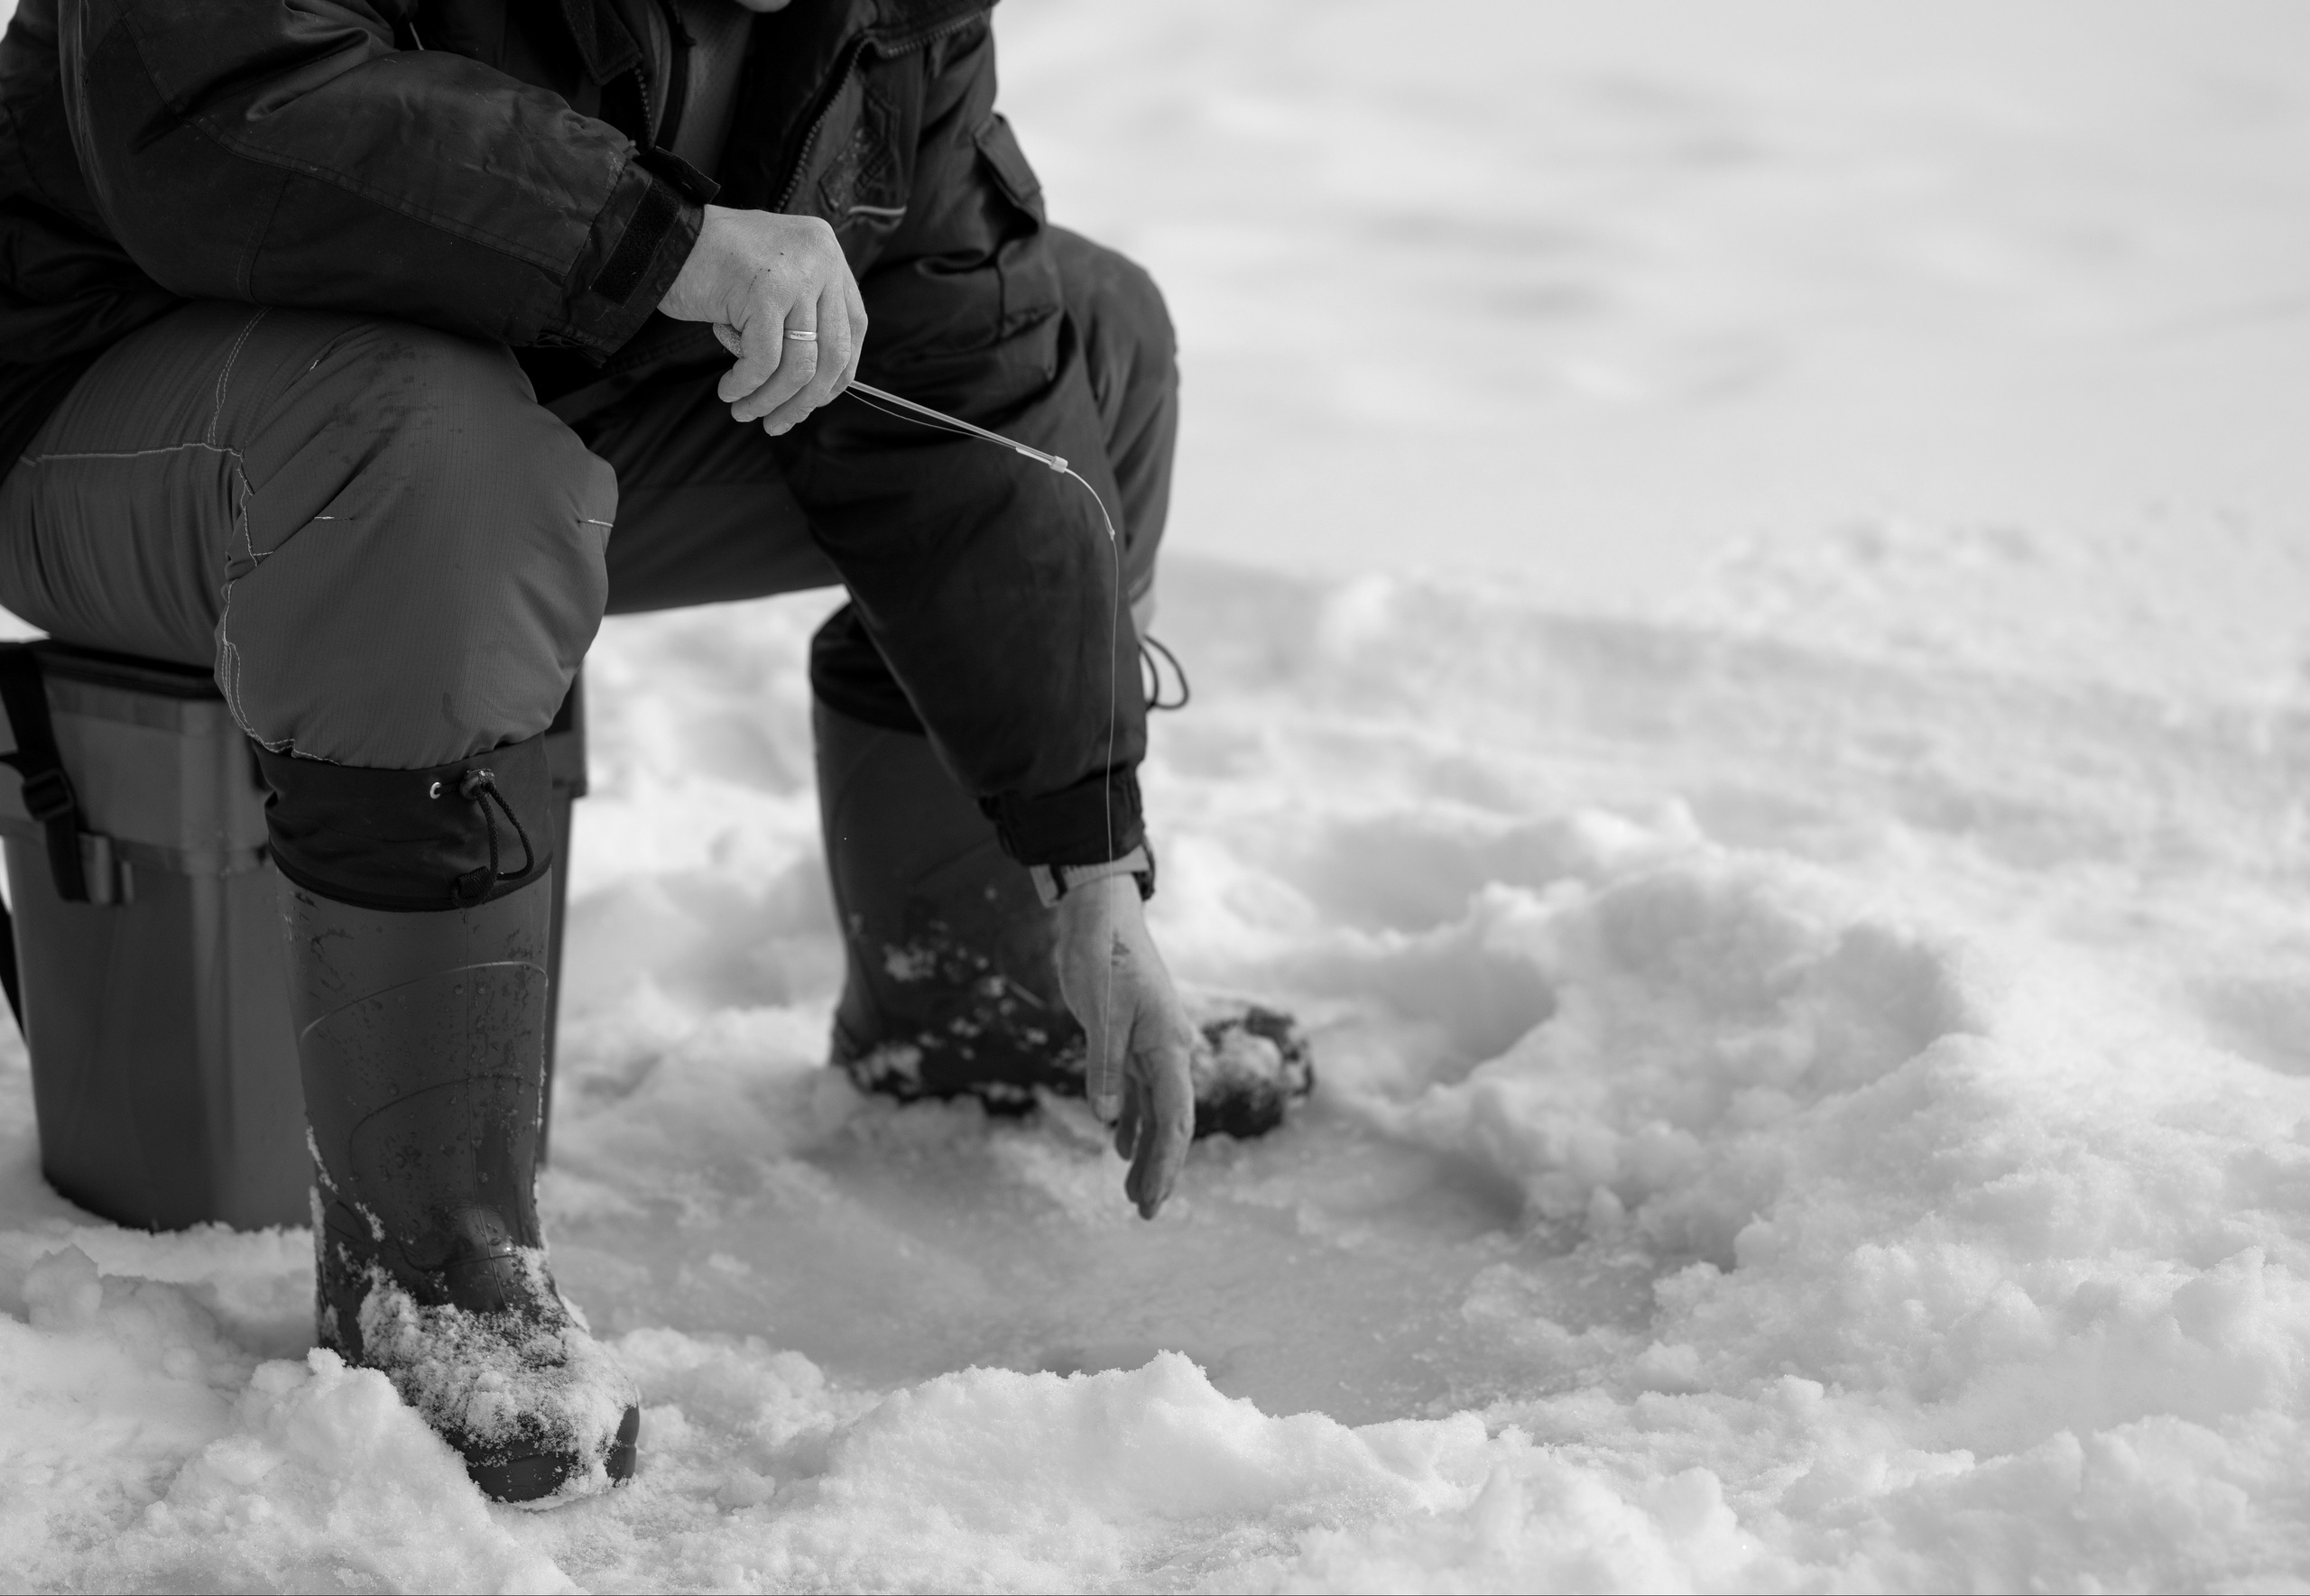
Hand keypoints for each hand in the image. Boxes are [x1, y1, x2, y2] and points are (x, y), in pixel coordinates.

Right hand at [658, 203, 865, 435]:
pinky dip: (747, 384)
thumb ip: (800, 314)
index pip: (854, 326)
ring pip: (800, 365)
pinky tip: (730, 391)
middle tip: (778, 424)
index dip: (840, 372)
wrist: (657, 236)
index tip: (815, 400)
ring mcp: (796, 275)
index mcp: (826, 252)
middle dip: (805, 400)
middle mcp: (821, 259)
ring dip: (772, 400)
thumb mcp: (771, 280)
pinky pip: (764, 360)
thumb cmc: (709, 264)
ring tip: (745, 413)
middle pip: (833, 353)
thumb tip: (819, 387)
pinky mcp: (765, 291)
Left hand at [1053, 875, 1195, 1218]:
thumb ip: (1103, 1065)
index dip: (1166, 1163)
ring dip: (1146, 1153)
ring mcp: (1151, 1046)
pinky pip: (1137, 1092)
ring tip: (1132, 1196)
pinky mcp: (1130, 1040)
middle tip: (1144, 1213)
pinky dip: (1131, 1123)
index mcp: (1169, 1046)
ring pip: (1155, 1112)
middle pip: (1171, 1123)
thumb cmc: (1104, 954)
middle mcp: (1168, 1051)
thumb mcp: (1100, 1010)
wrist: (1099, 914)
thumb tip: (1105, 1119)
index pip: (1175, 1118)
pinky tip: (1121, 1149)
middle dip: (1161, 1170)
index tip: (1153, 1200)